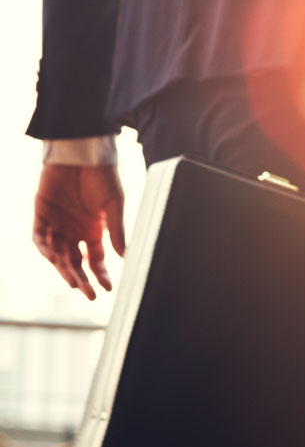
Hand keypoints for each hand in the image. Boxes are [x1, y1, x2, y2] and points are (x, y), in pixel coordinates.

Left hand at [33, 164, 125, 300]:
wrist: (82, 152)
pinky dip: (45, 248)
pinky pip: (39, 237)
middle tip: (88, 294)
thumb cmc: (103, 176)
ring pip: (57, 254)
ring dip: (64, 268)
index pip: (96, 260)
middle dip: (82, 279)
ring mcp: (57, 224)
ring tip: (73, 280)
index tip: (106, 288)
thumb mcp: (114, 205)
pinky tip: (54, 257)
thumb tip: (123, 257)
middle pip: (76, 262)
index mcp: (94, 232)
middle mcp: (75, 232)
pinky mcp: (41, 214)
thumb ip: (116, 231)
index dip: (100, 275)